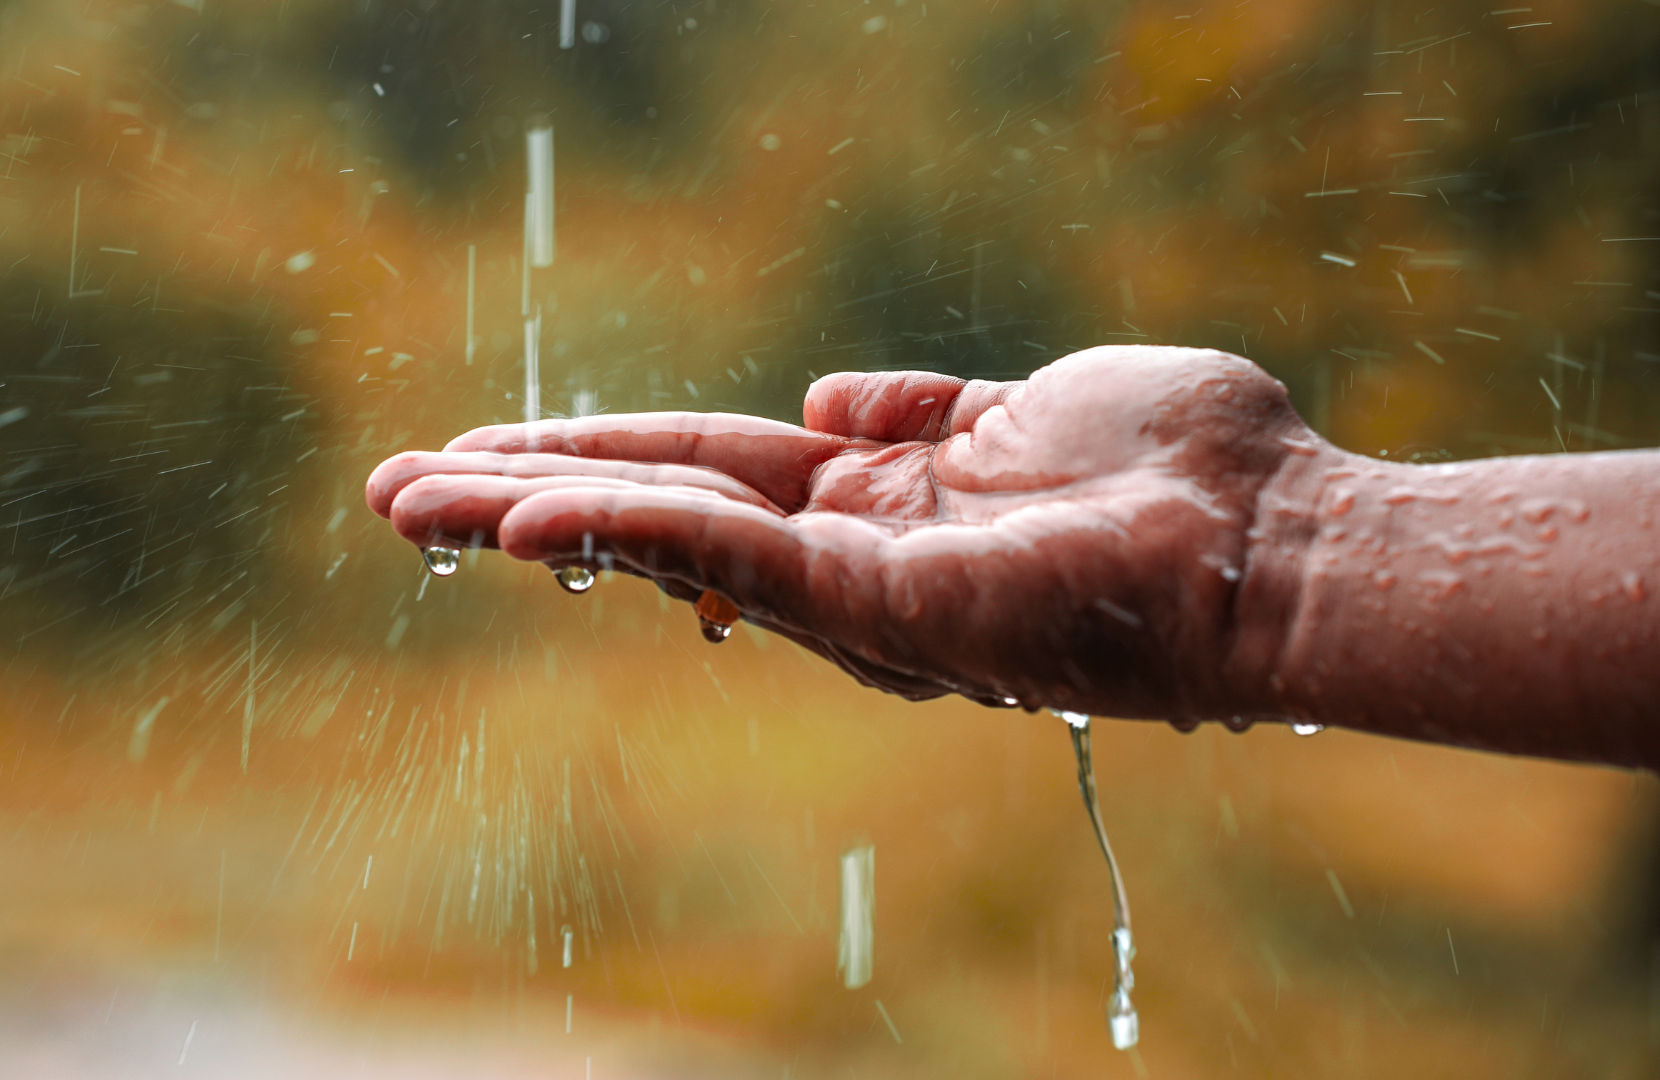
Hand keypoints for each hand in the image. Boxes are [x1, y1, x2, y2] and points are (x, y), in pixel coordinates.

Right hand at [365, 346, 1324, 723]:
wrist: (1283, 542)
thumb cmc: (1188, 474)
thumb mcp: (1034, 412)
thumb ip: (922, 412)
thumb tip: (831, 398)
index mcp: (881, 507)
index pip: (708, 474)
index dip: (597, 456)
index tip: (490, 453)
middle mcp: (853, 558)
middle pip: (659, 510)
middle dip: (519, 498)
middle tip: (388, 490)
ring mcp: (862, 589)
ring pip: (667, 540)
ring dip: (530, 517)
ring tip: (406, 501)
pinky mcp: (886, 607)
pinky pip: (735, 564)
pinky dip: (628, 540)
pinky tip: (524, 524)